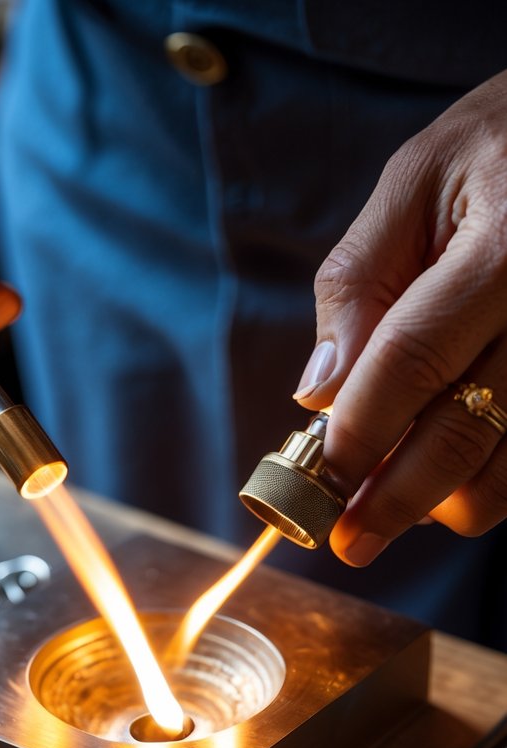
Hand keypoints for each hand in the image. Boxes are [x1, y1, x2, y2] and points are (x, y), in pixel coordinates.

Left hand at [294, 70, 506, 564]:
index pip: (412, 362)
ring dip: (443, 505)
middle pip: (465, 432)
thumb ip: (358, 285)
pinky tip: (447, 485)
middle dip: (394, 501)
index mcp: (503, 249)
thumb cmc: (495, 147)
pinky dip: (489, 484)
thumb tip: (318, 396)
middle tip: (347, 543)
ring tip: (388, 516)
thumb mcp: (412, 184)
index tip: (317, 482)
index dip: (359, 433)